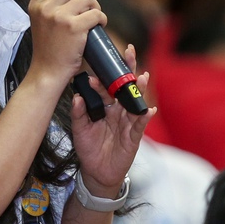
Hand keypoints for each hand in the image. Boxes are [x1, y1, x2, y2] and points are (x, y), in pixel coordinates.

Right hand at [27, 0, 106, 87]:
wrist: (47, 73)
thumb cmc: (49, 50)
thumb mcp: (41, 22)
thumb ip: (50, 6)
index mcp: (36, 5)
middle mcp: (46, 8)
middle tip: (89, 5)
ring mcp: (59, 17)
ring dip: (96, 7)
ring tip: (94, 19)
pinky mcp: (74, 27)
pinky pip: (96, 14)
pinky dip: (102, 19)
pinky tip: (99, 27)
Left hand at [70, 44, 154, 193]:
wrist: (96, 172)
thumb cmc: (88, 148)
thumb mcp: (79, 130)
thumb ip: (78, 113)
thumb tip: (76, 96)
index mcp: (105, 106)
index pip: (105, 87)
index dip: (102, 78)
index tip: (94, 71)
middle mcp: (118, 110)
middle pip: (125, 87)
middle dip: (128, 69)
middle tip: (129, 51)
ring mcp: (127, 122)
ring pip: (135, 102)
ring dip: (139, 90)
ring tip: (141, 77)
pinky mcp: (133, 136)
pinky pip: (140, 125)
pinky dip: (144, 117)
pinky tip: (148, 109)